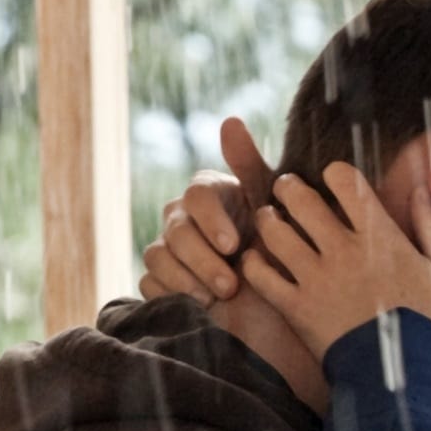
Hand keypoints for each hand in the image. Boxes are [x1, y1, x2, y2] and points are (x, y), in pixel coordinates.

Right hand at [138, 117, 274, 304]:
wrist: (279, 310)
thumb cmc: (280, 253)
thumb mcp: (273, 211)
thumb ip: (250, 167)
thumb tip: (230, 120)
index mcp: (210, 195)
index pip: (198, 196)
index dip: (212, 221)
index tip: (233, 247)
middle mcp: (184, 218)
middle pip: (176, 230)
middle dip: (203, 260)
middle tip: (229, 286)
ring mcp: (169, 250)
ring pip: (158, 257)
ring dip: (186, 279)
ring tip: (216, 299)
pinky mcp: (162, 282)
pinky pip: (150, 284)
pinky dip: (172, 295)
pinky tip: (199, 308)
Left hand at [240, 162, 430, 360]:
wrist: (406, 381)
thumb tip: (423, 190)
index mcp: (381, 237)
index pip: (346, 182)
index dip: (334, 173)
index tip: (333, 180)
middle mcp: (343, 250)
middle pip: (299, 198)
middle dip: (288, 188)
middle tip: (287, 191)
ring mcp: (316, 279)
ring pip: (273, 231)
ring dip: (267, 220)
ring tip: (270, 221)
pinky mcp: (296, 309)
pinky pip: (260, 276)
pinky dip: (253, 264)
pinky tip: (259, 262)